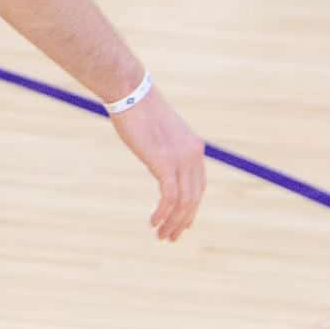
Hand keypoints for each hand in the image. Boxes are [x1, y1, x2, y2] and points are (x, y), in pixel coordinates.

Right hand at [109, 86, 204, 241]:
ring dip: (173, 222)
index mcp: (194, 147)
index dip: (191, 208)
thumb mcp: (158, 131)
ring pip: (184, 202)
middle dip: (183, 221)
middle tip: (171, 237)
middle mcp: (193, 155)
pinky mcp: (164, 163)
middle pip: (194, 198)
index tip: (181, 223)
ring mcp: (180, 159)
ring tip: (161, 235)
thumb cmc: (138, 107)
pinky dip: (163, 214)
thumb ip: (163, 148)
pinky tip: (154, 222)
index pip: (198, 186)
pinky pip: (170, 198)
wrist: (131, 92)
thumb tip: (157, 159)